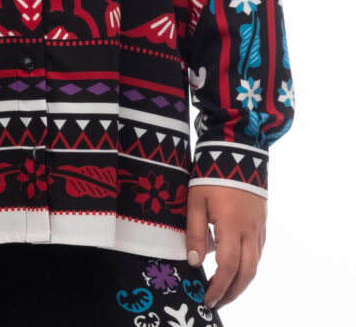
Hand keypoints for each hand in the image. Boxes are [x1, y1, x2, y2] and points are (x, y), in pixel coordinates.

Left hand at [186, 184, 266, 309]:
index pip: (228, 267)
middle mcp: (250, 231)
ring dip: (242, 282)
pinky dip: (248, 266)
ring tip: (225, 291)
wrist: (237, 152)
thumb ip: (194, 231)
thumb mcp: (195, 200)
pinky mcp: (262, 223)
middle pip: (247, 273)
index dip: (219, 287)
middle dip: (232, 292)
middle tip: (216, 303)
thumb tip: (193, 262)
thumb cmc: (211, 174)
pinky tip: (236, 269)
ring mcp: (259, 228)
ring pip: (255, 264)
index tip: (207, 299)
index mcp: (232, 226)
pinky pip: (258, 251)